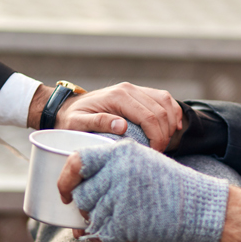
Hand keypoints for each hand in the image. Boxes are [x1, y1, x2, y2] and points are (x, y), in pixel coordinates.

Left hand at [55, 139, 230, 241]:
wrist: (199, 204)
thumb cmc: (167, 184)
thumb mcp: (140, 161)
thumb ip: (109, 169)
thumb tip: (73, 194)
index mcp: (119, 152)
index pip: (76, 161)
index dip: (65, 180)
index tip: (66, 194)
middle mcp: (117, 171)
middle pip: (82, 196)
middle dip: (88, 209)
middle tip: (105, 213)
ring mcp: (121, 197)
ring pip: (92, 218)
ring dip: (103, 226)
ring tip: (124, 223)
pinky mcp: (127, 221)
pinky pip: (105, 236)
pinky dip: (113, 240)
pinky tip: (128, 234)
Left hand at [56, 83, 184, 152]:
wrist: (67, 107)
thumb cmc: (71, 119)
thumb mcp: (77, 124)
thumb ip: (98, 123)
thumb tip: (122, 126)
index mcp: (117, 97)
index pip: (148, 116)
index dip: (156, 136)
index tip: (154, 152)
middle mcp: (129, 89)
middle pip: (160, 111)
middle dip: (164, 134)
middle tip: (159, 152)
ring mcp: (134, 89)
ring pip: (165, 102)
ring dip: (170, 123)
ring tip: (165, 142)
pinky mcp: (138, 92)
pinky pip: (163, 98)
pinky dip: (172, 112)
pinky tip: (173, 127)